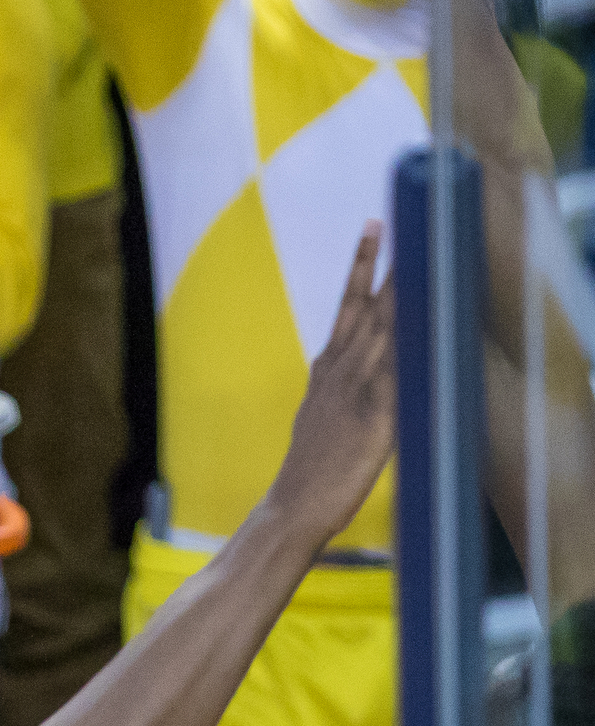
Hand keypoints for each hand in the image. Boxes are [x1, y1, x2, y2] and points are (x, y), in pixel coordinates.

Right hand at [269, 225, 394, 550]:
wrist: (293, 506)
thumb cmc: (309, 473)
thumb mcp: (316, 419)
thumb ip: (333, 393)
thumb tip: (344, 379)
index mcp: (326, 371)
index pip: (348, 305)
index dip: (361, 266)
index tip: (374, 230)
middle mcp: (340, 371)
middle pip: (369, 304)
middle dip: (388, 261)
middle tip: (402, 219)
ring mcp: (357, 391)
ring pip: (386, 327)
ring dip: (404, 289)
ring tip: (420, 253)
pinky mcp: (376, 416)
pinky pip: (403, 371)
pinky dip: (416, 341)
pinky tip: (431, 317)